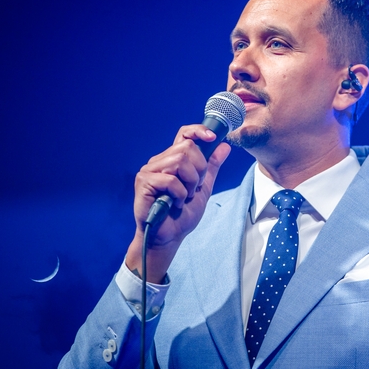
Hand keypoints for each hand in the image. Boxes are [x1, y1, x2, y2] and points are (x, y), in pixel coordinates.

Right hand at [125, 125, 230, 282]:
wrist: (169, 238)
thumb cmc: (181, 216)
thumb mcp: (203, 188)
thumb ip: (211, 167)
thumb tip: (224, 146)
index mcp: (172, 160)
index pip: (184, 135)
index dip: (198, 131)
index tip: (213, 137)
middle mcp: (159, 162)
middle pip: (187, 147)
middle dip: (199, 170)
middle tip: (194, 188)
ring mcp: (149, 171)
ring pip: (180, 161)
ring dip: (189, 183)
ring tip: (184, 197)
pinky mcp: (144, 183)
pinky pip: (170, 180)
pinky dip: (179, 194)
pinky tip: (175, 204)